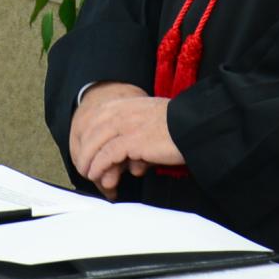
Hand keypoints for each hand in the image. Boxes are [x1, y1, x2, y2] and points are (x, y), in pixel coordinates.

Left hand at [69, 82, 183, 199]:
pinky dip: (98, 166)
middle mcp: (124, 111)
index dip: (89, 134)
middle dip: (85, 149)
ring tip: (87, 174)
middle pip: (92, 129)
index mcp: (129, 103)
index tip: (86, 149)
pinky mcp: (132, 141)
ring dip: (88, 160)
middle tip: (82, 165)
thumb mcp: (154, 124)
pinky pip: (107, 155)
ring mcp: (127, 124)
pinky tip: (96, 175)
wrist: (195, 126)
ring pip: (96, 142)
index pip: (98, 116)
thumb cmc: (180, 128)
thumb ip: (137, 137)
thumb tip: (131, 164)